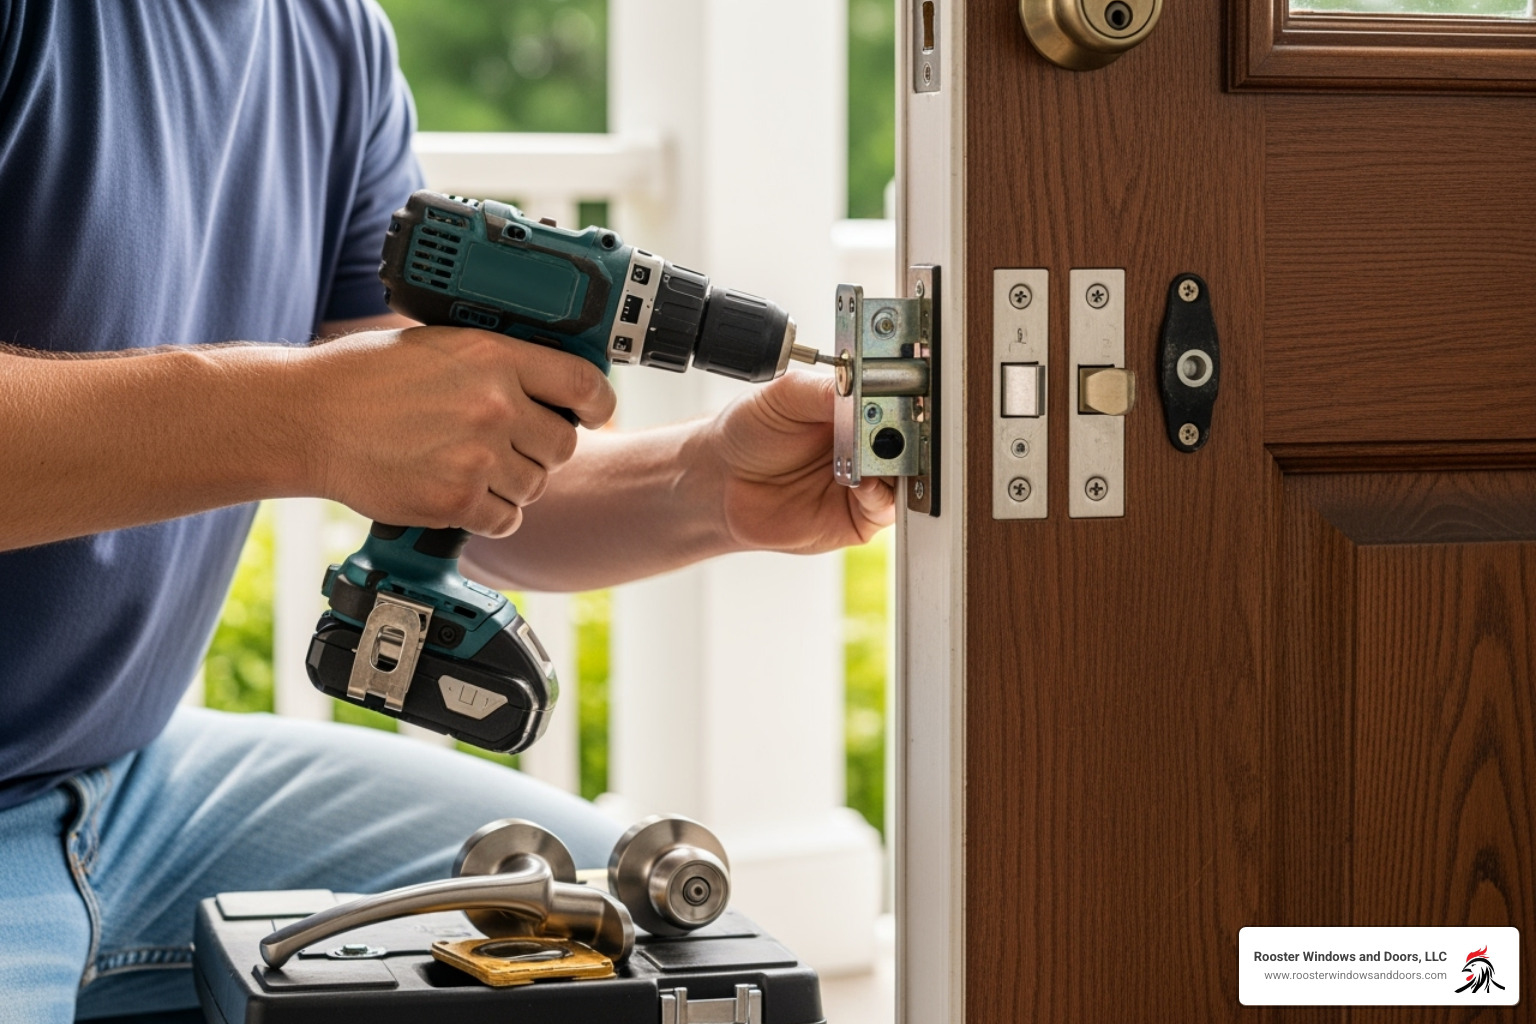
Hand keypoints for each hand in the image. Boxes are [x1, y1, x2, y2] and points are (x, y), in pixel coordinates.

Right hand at [299, 326, 614, 536]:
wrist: (307, 418)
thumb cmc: (364, 377)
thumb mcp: (439, 345)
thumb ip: (497, 363)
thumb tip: (547, 380)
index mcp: (494, 357)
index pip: (582, 383)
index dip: (597, 403)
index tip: (593, 412)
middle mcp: (494, 406)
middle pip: (563, 445)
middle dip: (542, 449)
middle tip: (507, 445)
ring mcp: (476, 456)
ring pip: (535, 486)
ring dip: (512, 484)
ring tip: (470, 466)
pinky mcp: (455, 501)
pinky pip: (506, 520)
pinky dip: (489, 515)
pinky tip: (460, 493)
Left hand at [702, 371, 894, 553]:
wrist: (721, 481)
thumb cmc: (750, 434)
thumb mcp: (785, 396)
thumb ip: (827, 390)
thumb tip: (866, 388)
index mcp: (856, 409)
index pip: (898, 401)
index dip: (905, 397)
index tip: (907, 393)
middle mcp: (866, 445)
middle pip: (909, 439)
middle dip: (908, 430)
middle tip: (899, 422)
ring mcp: (866, 481)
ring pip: (904, 476)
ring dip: (898, 463)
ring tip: (881, 449)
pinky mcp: (858, 517)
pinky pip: (885, 509)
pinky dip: (881, 495)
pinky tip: (863, 481)